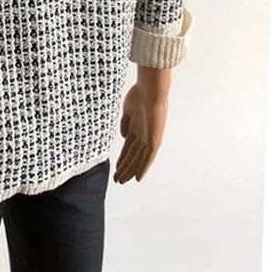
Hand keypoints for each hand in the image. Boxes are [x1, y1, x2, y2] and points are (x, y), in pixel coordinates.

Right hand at [114, 69, 170, 183]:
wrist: (150, 89)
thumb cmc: (139, 95)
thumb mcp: (128, 110)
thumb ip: (126, 124)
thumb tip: (124, 137)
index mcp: (137, 128)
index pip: (128, 148)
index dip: (122, 158)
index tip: (115, 168)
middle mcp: (143, 135)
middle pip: (132, 156)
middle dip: (124, 168)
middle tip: (117, 180)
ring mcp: (149, 138)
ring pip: (138, 159)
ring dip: (130, 170)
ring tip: (121, 181)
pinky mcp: (155, 140)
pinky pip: (148, 157)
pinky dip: (143, 168)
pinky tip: (138, 178)